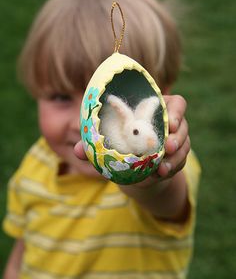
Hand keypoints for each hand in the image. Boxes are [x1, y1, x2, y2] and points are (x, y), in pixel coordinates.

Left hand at [74, 95, 189, 179]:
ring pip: (184, 146)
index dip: (177, 111)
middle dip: (178, 137)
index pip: (177, 103)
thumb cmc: (120, 144)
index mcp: (156, 110)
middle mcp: (170, 124)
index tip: (170, 123)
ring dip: (176, 157)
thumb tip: (77, 151)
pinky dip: (172, 168)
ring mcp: (177, 141)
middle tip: (168, 147)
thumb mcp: (108, 142)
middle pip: (183, 125)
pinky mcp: (177, 158)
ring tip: (163, 169)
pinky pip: (181, 162)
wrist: (134, 166)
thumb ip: (94, 144)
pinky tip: (161, 174)